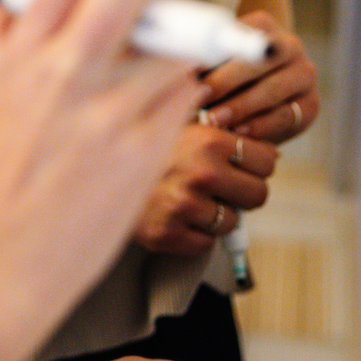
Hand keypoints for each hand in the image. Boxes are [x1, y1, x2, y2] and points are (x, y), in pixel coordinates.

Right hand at [0, 0, 208, 323]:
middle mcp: (70, 69)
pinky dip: (174, 96)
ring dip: (170, 48)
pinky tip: (148, 119)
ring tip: (144, 76)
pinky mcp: (147, 151)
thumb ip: (0, 50)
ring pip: (176, 40)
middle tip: (146, 1)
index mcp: (22, 51)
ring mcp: (113, 110)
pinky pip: (184, 96)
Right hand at [132, 120, 277, 254]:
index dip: (256, 163)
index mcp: (209, 140)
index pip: (268, 161)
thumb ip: (215, 120)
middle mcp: (202, 174)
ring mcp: (186, 207)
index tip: (241, 163)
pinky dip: (196, 234)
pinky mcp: (170, 235)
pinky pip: (205, 243)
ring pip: (232, 222)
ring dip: (217, 214)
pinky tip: (178, 215)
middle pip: (258, 194)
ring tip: (191, 197)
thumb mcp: (177, 116)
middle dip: (243, 191)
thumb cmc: (139, 140)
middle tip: (221, 185)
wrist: (92, 168)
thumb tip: (254, 128)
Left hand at [196, 15, 317, 143]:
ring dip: (240, 107)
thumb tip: (175, 69)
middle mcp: (290, 45)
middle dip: (225, 83)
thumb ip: (203, 59)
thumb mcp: (215, 59)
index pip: (239, 37)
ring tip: (214, 120)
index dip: (214, 56)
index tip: (189, 75)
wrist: (258, 93)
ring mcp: (304, 74)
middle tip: (199, 100)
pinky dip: (260, 126)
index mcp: (263, 26)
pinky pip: (286, 116)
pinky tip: (239, 131)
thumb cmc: (225, 73)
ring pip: (272, 90)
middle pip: (257, 63)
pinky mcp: (310, 104)